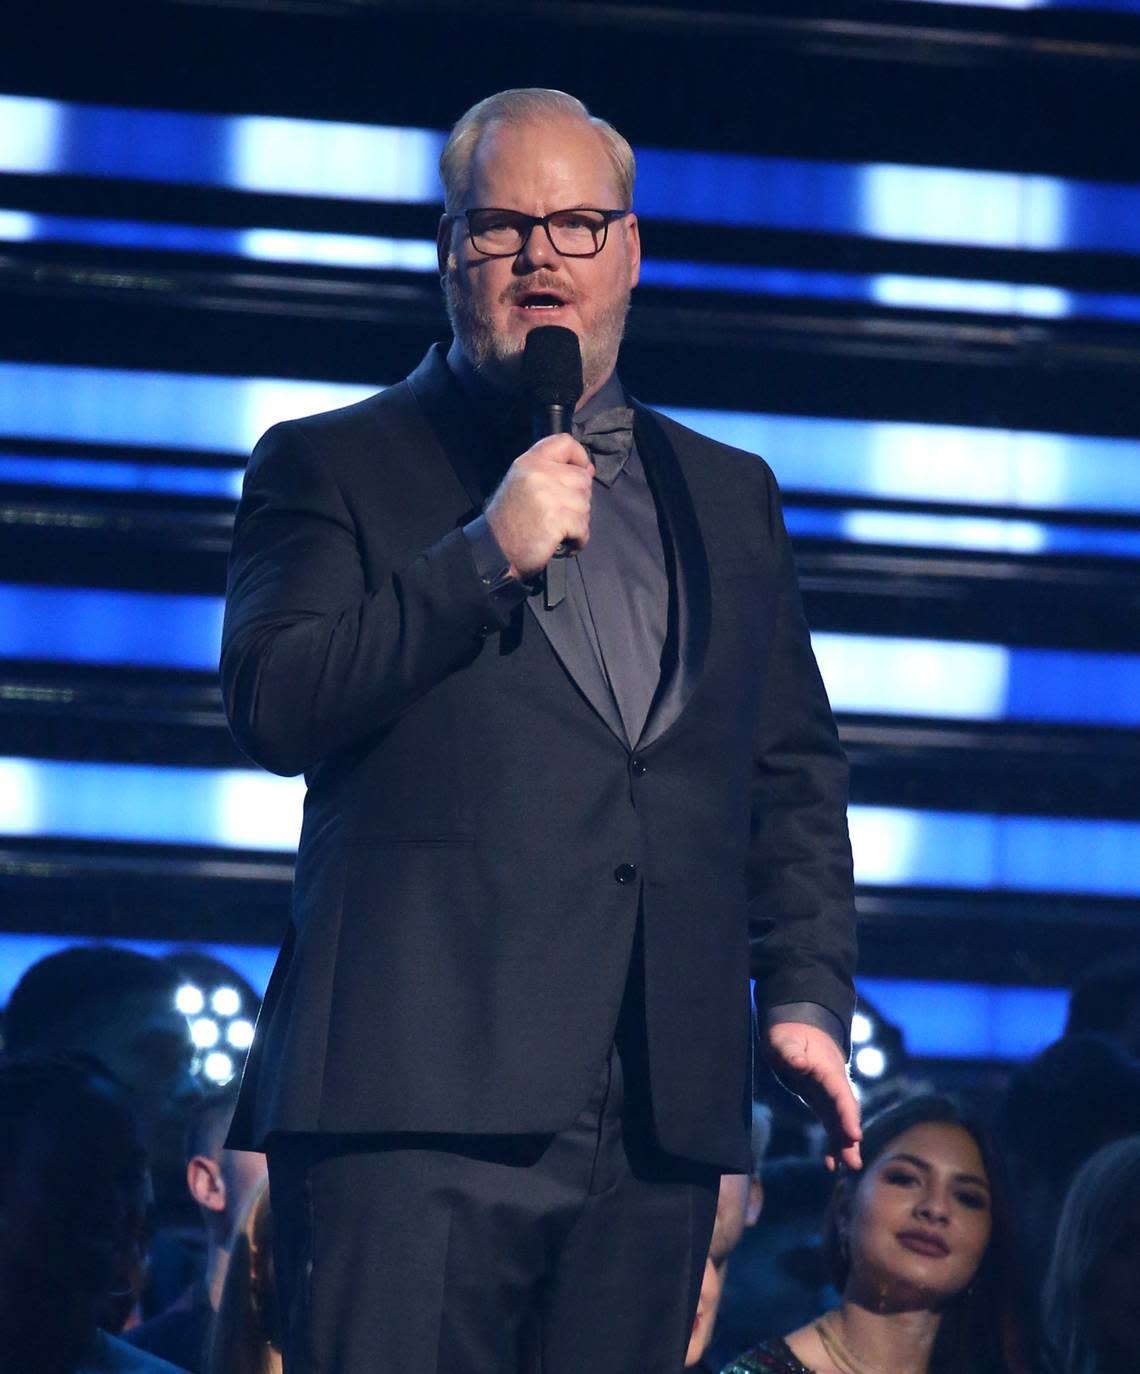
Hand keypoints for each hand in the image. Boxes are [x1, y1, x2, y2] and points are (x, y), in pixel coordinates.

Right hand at [484, 433, 593, 578]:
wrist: (494, 549)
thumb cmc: (510, 520)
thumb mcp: (523, 484)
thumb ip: (553, 472)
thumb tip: (588, 470)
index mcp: (530, 461)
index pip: (565, 442)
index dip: (579, 456)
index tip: (581, 471)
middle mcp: (540, 473)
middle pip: (582, 478)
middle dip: (578, 499)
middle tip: (559, 514)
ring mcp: (549, 496)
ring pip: (585, 505)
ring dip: (577, 522)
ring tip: (557, 529)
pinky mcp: (557, 519)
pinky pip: (583, 527)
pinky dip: (578, 539)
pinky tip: (563, 541)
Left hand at [766, 1021, 861, 1170]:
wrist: (798, 1030)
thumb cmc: (789, 1034)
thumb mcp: (784, 1039)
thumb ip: (789, 1051)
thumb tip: (800, 1065)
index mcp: (828, 1069)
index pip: (841, 1094)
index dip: (848, 1115)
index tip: (855, 1135)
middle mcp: (834, 1084)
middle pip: (846, 1112)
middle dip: (850, 1136)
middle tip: (854, 1162)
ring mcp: (829, 1094)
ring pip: (841, 1122)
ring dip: (845, 1145)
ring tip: (849, 1168)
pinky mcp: (822, 1103)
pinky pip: (831, 1125)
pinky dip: (833, 1143)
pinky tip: (832, 1165)